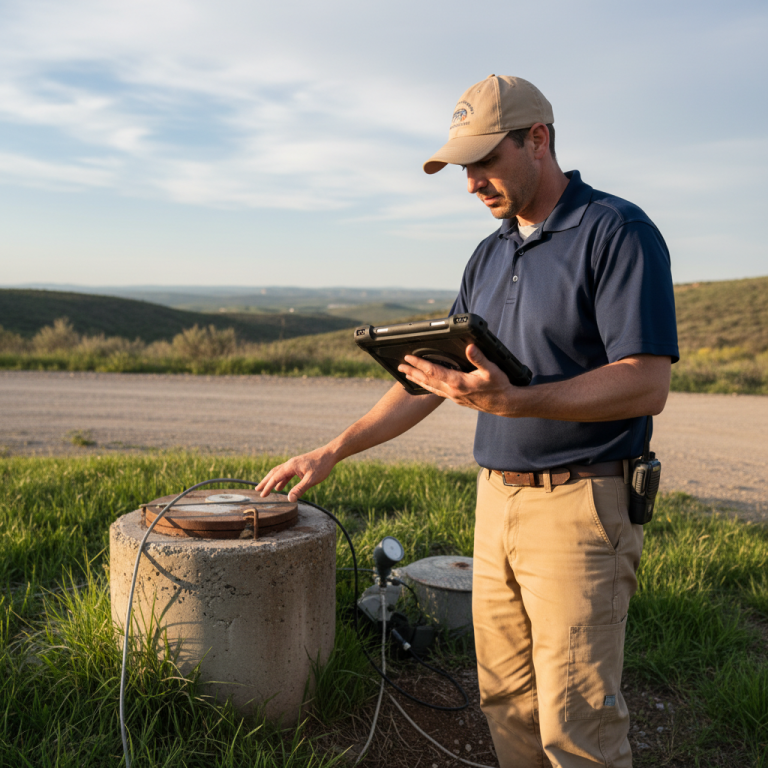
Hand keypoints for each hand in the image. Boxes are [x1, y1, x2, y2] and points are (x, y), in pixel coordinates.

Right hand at [255, 447, 336, 501]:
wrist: (330, 454)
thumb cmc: (322, 466)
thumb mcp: (311, 479)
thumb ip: (300, 489)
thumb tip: (289, 499)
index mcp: (291, 466)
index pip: (275, 477)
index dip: (268, 486)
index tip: (262, 494)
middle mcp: (290, 464)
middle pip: (274, 473)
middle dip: (265, 482)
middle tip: (257, 490)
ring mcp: (294, 464)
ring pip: (280, 473)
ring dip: (272, 481)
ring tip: (266, 489)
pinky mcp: (299, 466)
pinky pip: (287, 474)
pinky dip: (281, 480)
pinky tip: (281, 487)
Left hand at [398, 344, 519, 415]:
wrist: (505, 404)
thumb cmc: (500, 386)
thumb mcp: (492, 370)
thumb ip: (479, 358)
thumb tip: (469, 347)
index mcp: (458, 383)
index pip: (433, 371)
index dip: (419, 364)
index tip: (408, 358)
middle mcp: (453, 391)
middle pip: (427, 380)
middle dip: (412, 372)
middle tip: (399, 366)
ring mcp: (454, 396)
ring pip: (430, 388)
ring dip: (417, 380)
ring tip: (406, 375)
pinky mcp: (457, 399)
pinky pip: (437, 392)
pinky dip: (428, 387)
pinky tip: (424, 385)